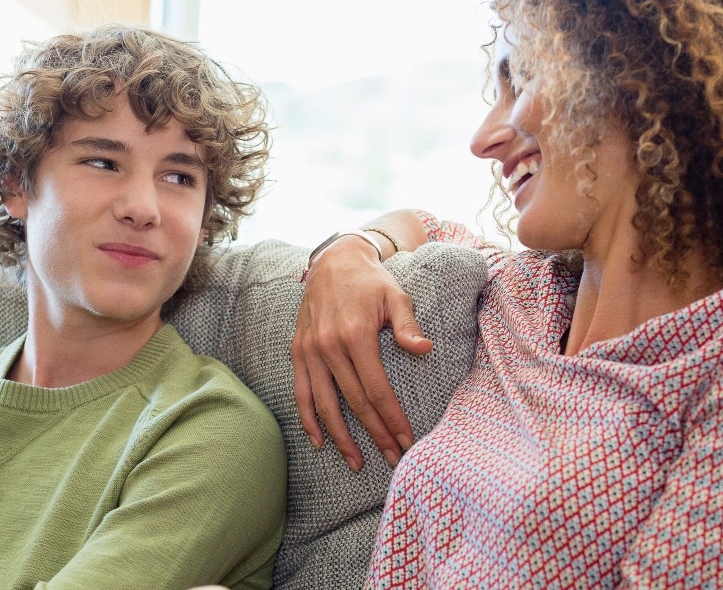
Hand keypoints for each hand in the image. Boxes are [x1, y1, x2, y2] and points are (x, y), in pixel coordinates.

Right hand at [290, 238, 432, 471]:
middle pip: (354, 403)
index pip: (376, 389)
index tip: (406, 440)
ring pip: (324, 404)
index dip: (391, 419)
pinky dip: (308, 419)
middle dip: (374, 434)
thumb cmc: (371, 282)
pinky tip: (320, 442)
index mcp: (356, 335)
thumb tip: (424, 349)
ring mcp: (310, 351)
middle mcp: (329, 347)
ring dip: (341, 437)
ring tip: (356, 462)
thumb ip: (409, 325)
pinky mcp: (298, 352)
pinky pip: (301, 392)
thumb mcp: (396, 296)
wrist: (334, 261)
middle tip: (392, 458)